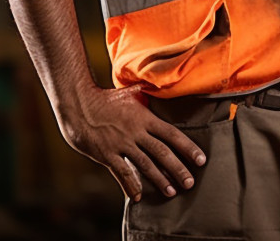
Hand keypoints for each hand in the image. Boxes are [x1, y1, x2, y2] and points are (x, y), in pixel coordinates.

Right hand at [58, 83, 206, 201]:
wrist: (79, 105)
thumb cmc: (106, 98)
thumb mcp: (130, 93)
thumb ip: (147, 95)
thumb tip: (162, 83)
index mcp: (145, 117)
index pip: (171, 134)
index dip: (187, 147)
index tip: (201, 159)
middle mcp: (136, 131)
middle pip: (162, 152)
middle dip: (178, 168)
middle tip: (190, 182)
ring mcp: (121, 143)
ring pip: (145, 165)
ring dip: (159, 179)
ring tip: (171, 191)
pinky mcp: (106, 154)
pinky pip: (121, 172)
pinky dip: (130, 185)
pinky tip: (138, 196)